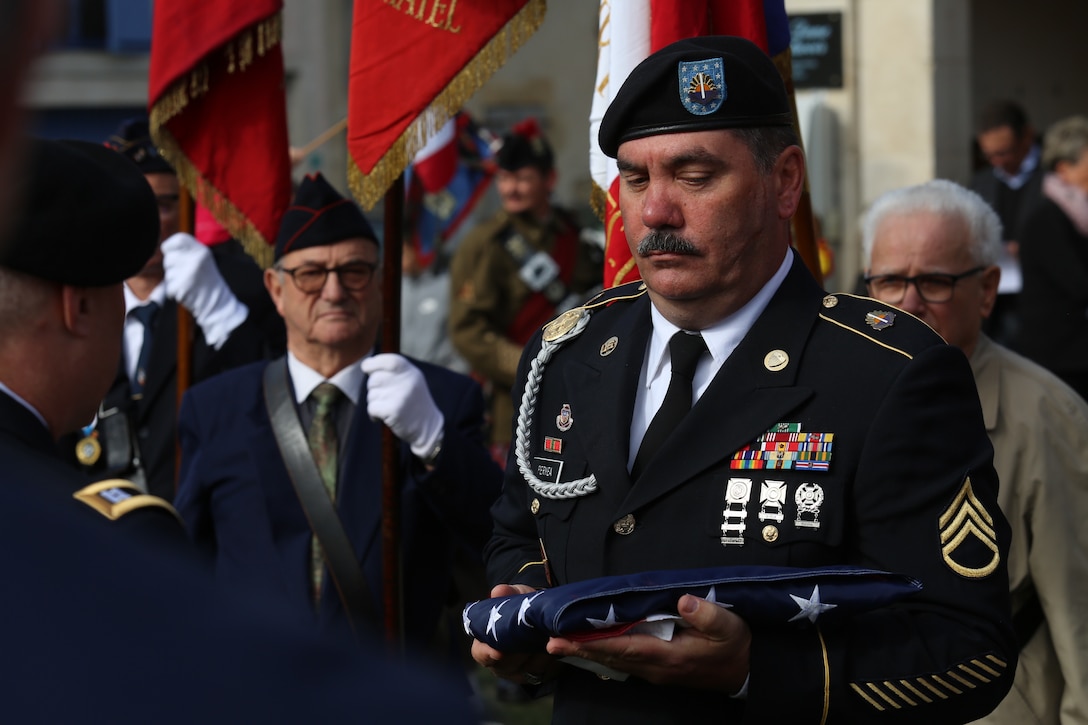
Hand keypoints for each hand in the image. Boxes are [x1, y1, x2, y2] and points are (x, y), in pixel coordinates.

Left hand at [161, 233, 246, 345]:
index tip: (169, 251)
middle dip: (172, 265)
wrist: (218, 303)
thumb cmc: (208, 280)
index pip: (179, 239)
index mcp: (202, 251)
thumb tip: (165, 247)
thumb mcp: (203, 260)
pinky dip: (174, 290)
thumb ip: (188, 251)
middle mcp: (195, 260)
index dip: (170, 244)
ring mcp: (187, 273)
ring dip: (174, 279)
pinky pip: (168, 285)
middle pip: (169, 257)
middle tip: (187, 273)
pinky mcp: (181, 287)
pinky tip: (186, 291)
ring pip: (168, 272)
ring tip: (189, 283)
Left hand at [361, 354, 443, 458]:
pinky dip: (373, 414)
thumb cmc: (414, 402)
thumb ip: (394, 371)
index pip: (388, 360)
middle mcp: (407, 381)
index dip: (373, 363)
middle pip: (374, 379)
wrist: (427, 427)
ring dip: (374, 403)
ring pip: (371, 395)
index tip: (366, 367)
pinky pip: (371, 408)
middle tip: (384, 397)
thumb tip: (366, 365)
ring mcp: (400, 395)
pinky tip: (382, 417)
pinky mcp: (394, 410)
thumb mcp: (411, 381)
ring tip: (388, 407)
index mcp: (410, 371)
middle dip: (374, 389)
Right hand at [471, 584, 561, 685]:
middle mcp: (500, 663)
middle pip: (507, 665)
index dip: (487, 653)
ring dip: (539, 653)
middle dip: (519, 652)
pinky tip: (555, 645)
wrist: (544, 617)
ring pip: (529, 668)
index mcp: (487, 644)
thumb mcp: (516, 596)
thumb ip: (507, 593)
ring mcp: (520, 672)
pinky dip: (552, 658)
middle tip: (531, 637)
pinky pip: (546, 670)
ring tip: (547, 636)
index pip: (480, 653)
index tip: (498, 652)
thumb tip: (498, 591)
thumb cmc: (523, 608)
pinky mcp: (540, 675)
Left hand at [545, 593, 750, 693]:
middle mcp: (655, 667)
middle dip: (579, 649)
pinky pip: (622, 661)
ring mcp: (654, 671)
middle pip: (610, 657)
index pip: (623, 647)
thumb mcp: (729, 626)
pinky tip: (586, 647)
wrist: (747, 671)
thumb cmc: (736, 645)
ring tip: (558, 643)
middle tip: (549, 642)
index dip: (593, 643)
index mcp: (668, 655)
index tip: (565, 639)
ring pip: (613, 661)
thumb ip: (706, 613)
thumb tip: (684, 600)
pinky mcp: (656, 668)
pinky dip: (601, 653)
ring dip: (586, 652)